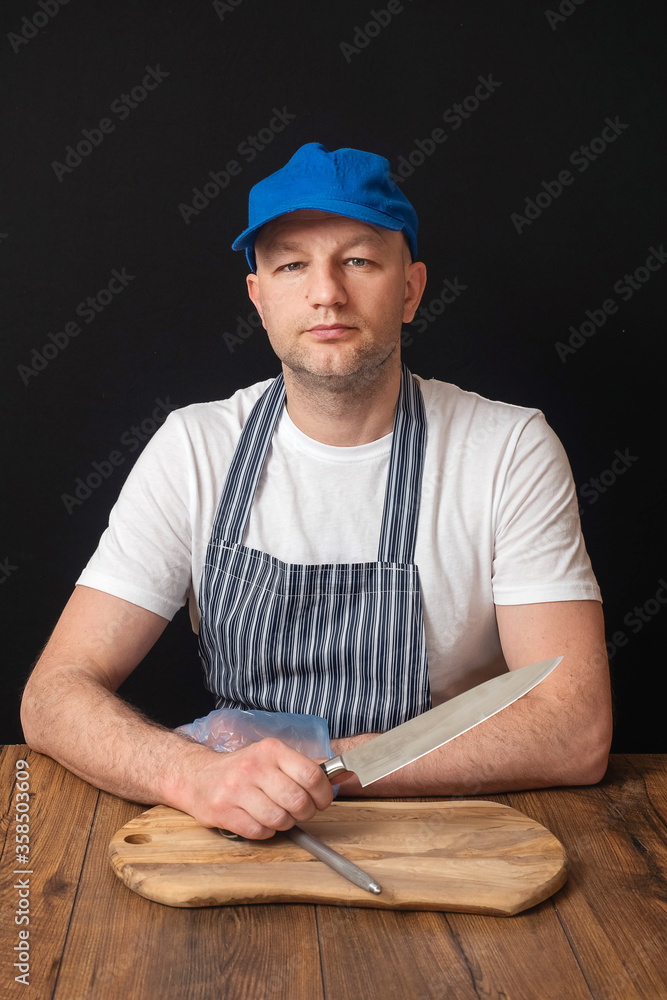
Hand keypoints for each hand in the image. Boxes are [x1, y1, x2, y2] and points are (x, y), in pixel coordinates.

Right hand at [181, 737, 334, 838]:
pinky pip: (259, 832)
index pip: (311, 774)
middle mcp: (254, 767)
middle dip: (305, 813)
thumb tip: (338, 774)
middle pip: (297, 800)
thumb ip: (303, 765)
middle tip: (300, 811)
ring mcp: (237, 790)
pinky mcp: (224, 811)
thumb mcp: (272, 757)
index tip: (322, 801)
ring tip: (278, 815)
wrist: (198, 777)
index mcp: (270, 750)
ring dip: (284, 824)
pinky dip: (265, 832)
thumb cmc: (242, 769)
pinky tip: (259, 820)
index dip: (323, 794)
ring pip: (279, 819)